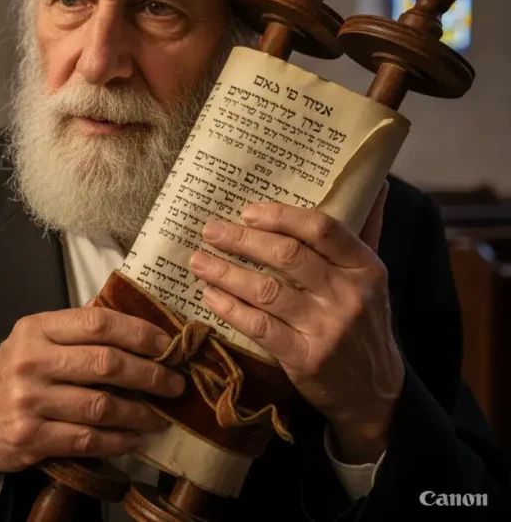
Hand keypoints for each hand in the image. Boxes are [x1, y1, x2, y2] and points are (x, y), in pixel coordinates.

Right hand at [0, 307, 185, 489]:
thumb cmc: (13, 374)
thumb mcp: (34, 339)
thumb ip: (75, 330)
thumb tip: (134, 321)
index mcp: (36, 329)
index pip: (96, 322)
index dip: (139, 332)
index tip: (166, 344)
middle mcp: (30, 361)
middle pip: (105, 364)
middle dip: (150, 375)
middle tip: (174, 384)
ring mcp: (29, 401)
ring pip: (101, 406)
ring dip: (140, 413)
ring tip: (159, 415)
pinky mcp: (31, 437)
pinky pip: (87, 439)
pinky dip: (118, 440)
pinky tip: (134, 438)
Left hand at [188, 182, 403, 463]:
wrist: (375, 391)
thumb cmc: (364, 323)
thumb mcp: (371, 278)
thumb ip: (365, 231)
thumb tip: (373, 182)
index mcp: (366, 268)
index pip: (322, 229)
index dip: (280, 216)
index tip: (247, 211)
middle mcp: (349, 295)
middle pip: (286, 256)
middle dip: (241, 240)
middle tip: (210, 230)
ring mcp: (327, 329)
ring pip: (266, 290)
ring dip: (225, 272)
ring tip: (198, 260)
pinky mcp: (305, 358)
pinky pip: (259, 326)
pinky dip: (229, 308)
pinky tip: (210, 295)